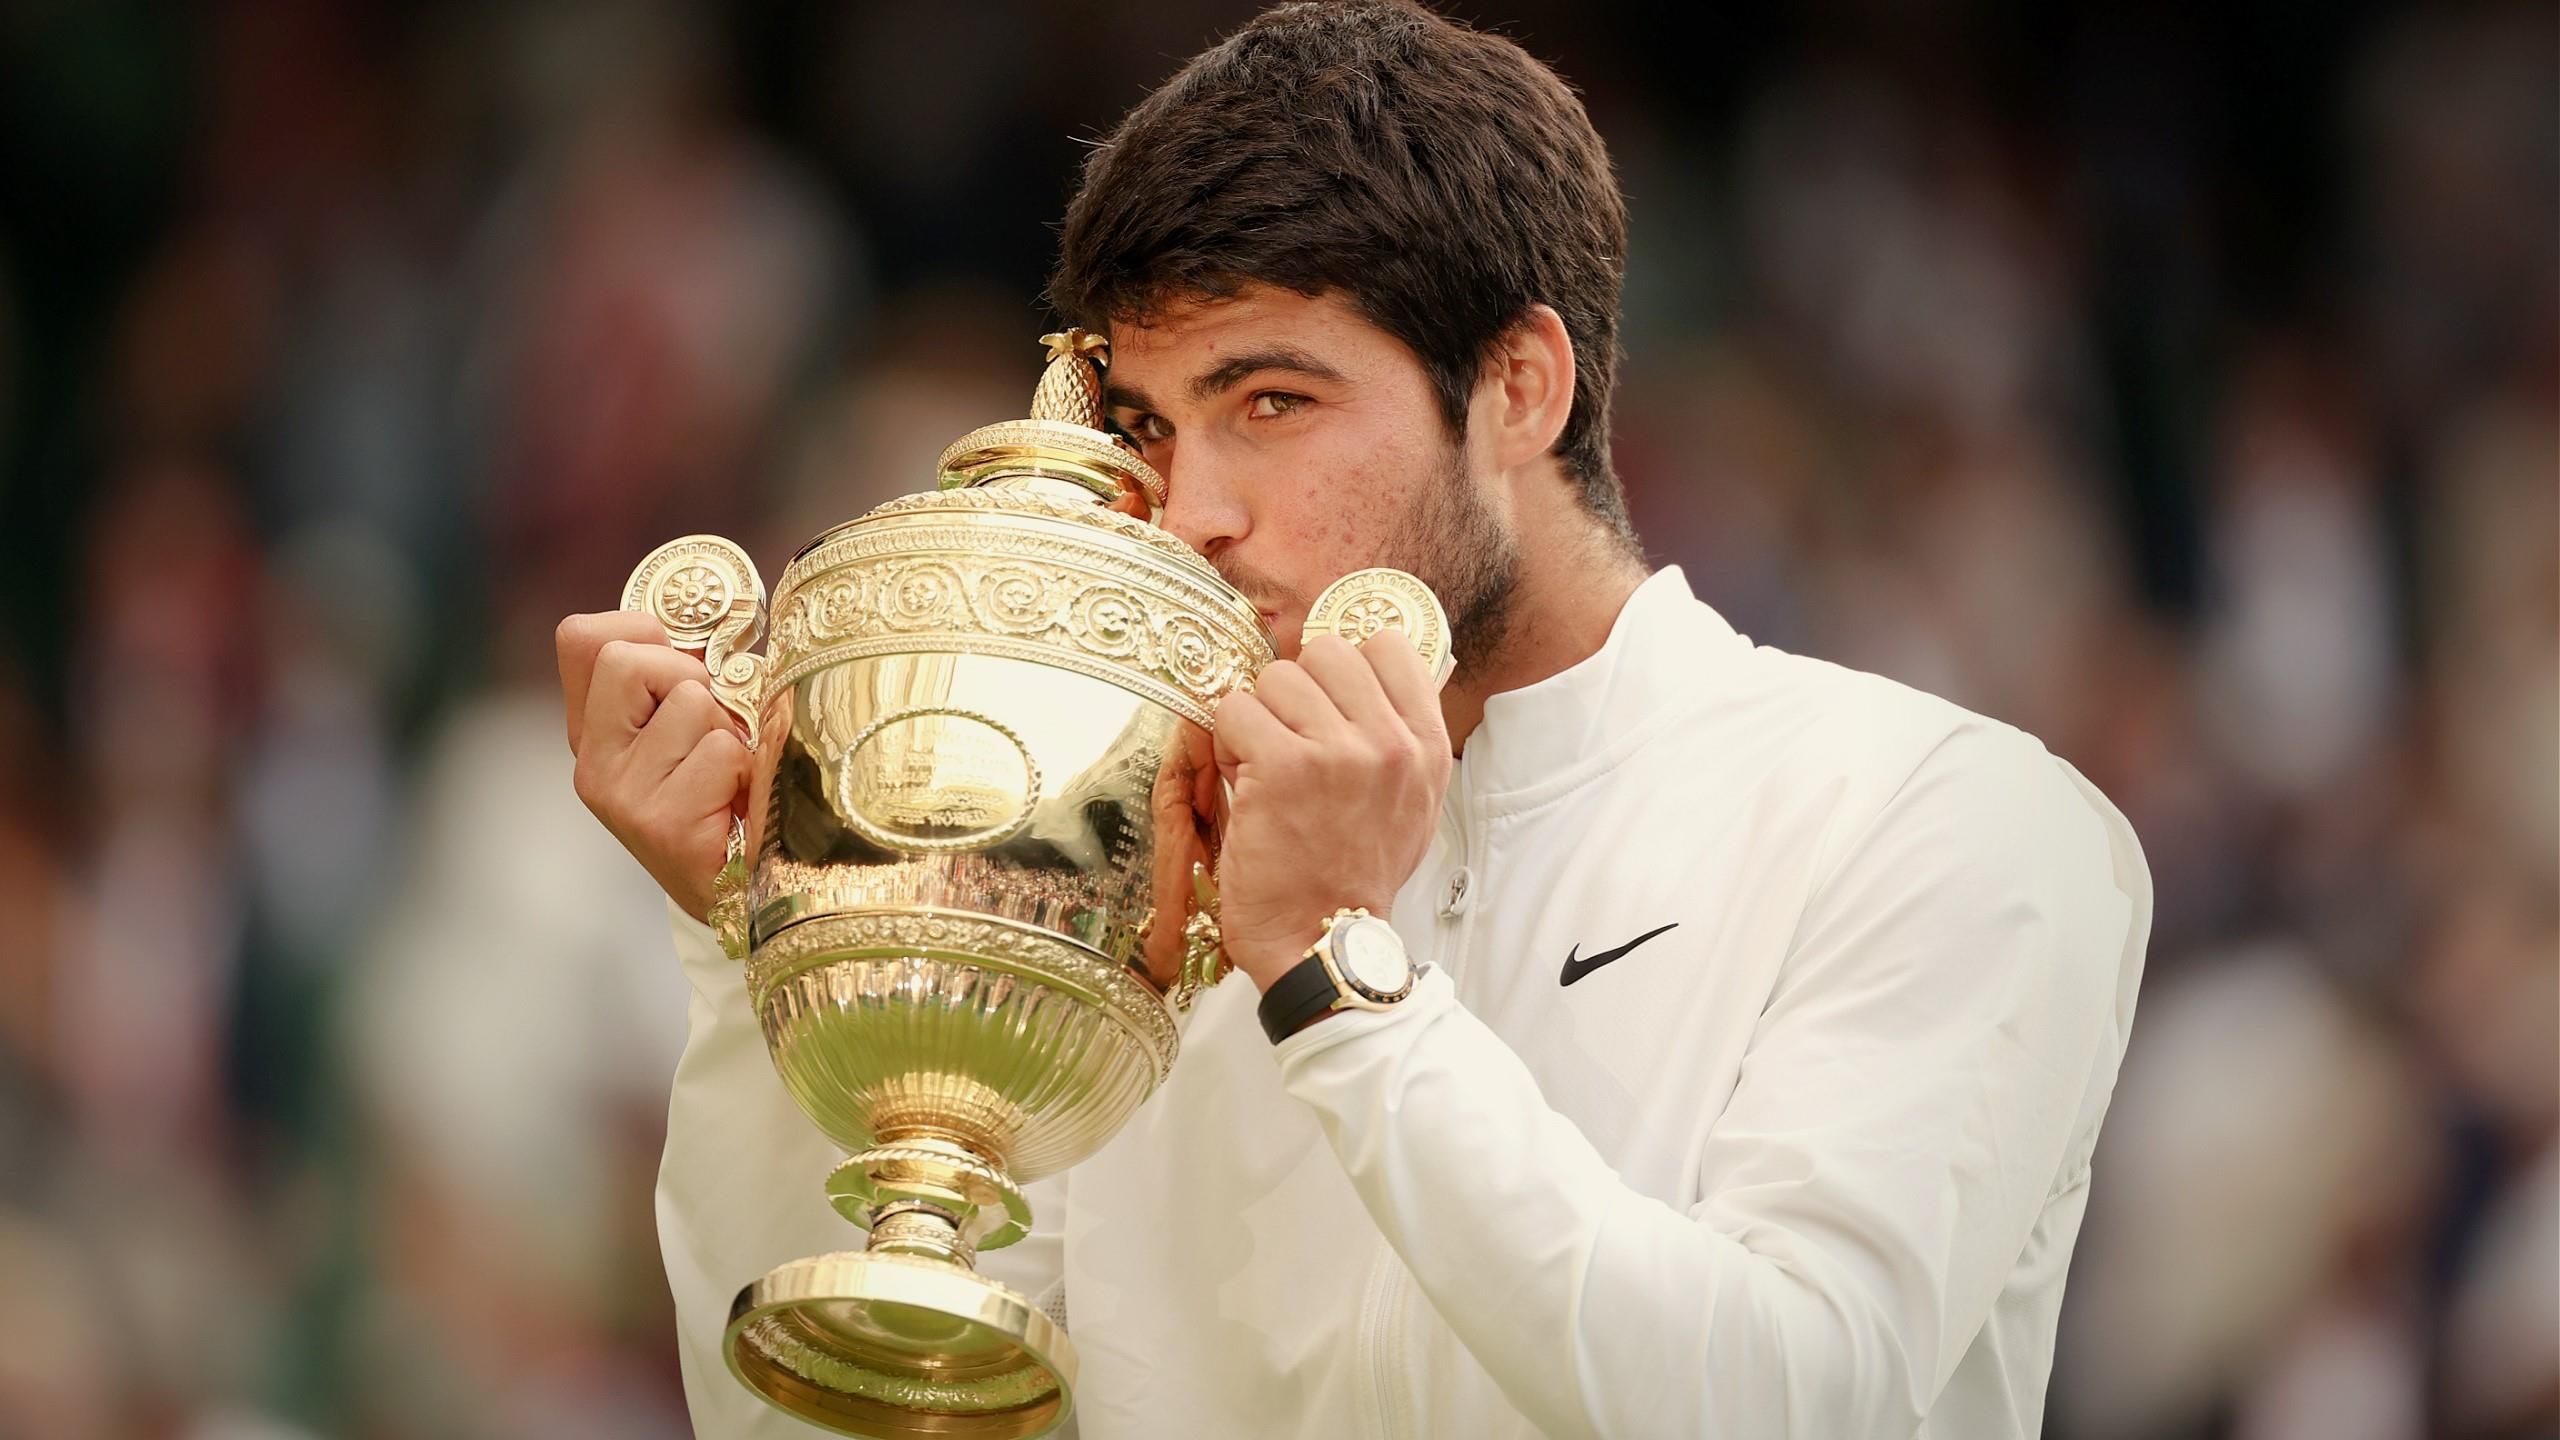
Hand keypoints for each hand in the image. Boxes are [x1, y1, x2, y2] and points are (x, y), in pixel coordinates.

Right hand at [557, 610, 751, 921]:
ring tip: (728, 773)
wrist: (736, 892)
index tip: (680, 664)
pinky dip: (743, 769)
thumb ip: (682, 677)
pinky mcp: (661, 822)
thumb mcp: (690, 727)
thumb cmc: (722, 797)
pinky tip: (735, 804)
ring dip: (727, 730)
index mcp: (594, 729)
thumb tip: (715, 625)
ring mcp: (621, 794)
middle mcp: (593, 761)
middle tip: (713, 725)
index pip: (581, 638)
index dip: (640, 630)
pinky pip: (719, 752)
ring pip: (689, 702)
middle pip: (627, 658)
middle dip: (688, 676)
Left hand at [1211, 630, 1450, 988]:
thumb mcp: (1410, 803)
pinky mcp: (1283, 764)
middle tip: (1290, 742)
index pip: (1389, 645)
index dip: (1345, 668)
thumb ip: (1398, 736)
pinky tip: (1245, 784)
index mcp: (1426, 746)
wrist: (1322, 942)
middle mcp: (1391, 742)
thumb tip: (1370, 669)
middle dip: (1296, 691)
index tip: (1328, 703)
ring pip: (1275, 678)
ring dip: (1259, 720)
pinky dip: (1227, 745)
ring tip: (1266, 771)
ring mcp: (1338, 750)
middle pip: (1326, 651)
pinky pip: (1235, 710)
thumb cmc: (1355, 876)